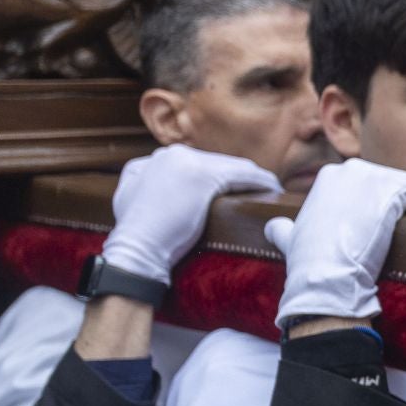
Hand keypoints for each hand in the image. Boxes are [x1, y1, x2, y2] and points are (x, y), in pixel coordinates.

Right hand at [101, 144, 282, 284]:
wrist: (136, 250)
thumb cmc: (138, 238)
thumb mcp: (132, 202)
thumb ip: (146, 188)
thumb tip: (165, 191)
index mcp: (151, 161)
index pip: (194, 164)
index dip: (216, 177)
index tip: (232, 190)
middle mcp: (169, 155)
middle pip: (214, 163)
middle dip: (234, 177)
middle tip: (256, 190)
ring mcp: (187, 162)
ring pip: (230, 166)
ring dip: (251, 178)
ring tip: (268, 189)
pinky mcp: (205, 175)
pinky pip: (243, 174)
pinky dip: (261, 180)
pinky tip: (274, 188)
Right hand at [265, 159, 405, 327]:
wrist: (325, 281)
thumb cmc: (310, 267)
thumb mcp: (291, 240)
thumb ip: (284, 230)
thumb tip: (276, 227)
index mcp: (328, 179)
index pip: (371, 185)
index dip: (388, 201)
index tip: (401, 217)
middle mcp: (348, 171)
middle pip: (392, 181)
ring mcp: (370, 179)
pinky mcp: (392, 191)